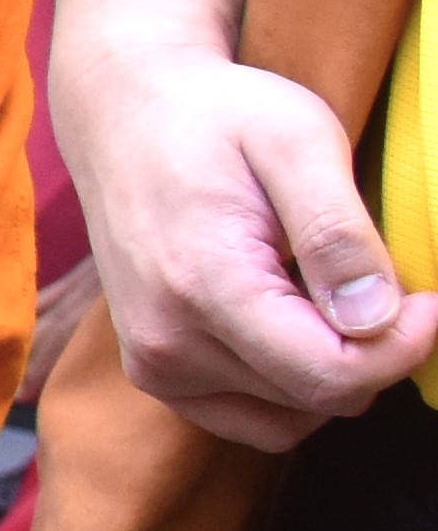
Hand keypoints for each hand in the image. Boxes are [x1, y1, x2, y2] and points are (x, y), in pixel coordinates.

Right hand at [62, 33, 427, 445]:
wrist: (123, 112)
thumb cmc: (215, 115)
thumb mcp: (297, 139)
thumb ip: (337, 232)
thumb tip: (376, 317)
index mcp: (201, 286)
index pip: (330, 375)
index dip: (405, 347)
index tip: (429, 298)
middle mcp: (166, 342)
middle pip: (318, 397)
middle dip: (375, 351)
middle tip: (381, 280)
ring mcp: (155, 364)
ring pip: (292, 416)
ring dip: (334, 370)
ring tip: (328, 296)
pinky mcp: (155, 372)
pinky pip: (255, 418)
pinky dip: (294, 387)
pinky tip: (296, 324)